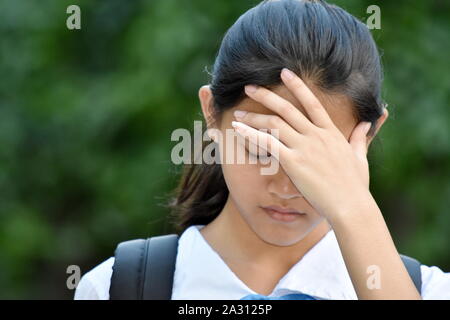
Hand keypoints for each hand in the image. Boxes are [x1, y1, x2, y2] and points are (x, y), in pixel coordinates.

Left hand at [231, 68, 373, 221]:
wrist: (350, 205)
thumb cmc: (355, 185)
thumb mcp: (360, 157)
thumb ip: (361, 137)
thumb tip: (368, 123)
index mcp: (331, 132)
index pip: (312, 102)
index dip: (297, 85)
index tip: (283, 73)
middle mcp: (316, 135)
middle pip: (286, 108)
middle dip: (266, 95)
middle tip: (249, 86)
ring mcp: (304, 147)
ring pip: (274, 124)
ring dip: (253, 117)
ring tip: (237, 113)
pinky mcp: (293, 162)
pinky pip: (268, 143)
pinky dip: (251, 134)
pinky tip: (237, 129)